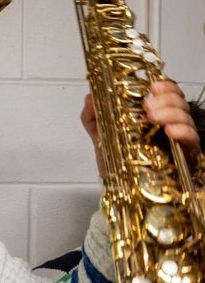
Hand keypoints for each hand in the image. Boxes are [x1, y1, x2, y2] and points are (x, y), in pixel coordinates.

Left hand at [82, 81, 200, 177]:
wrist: (122, 195)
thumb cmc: (116, 166)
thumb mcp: (102, 140)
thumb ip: (93, 118)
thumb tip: (90, 98)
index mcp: (153, 117)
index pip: (167, 94)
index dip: (164, 86)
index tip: (153, 87)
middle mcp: (169, 125)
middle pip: (179, 102)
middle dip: (166, 99)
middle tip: (148, 106)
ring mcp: (179, 140)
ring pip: (186, 117)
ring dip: (172, 113)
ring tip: (154, 117)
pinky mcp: (187, 156)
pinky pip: (192, 140)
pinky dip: (183, 132)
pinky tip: (170, 132)